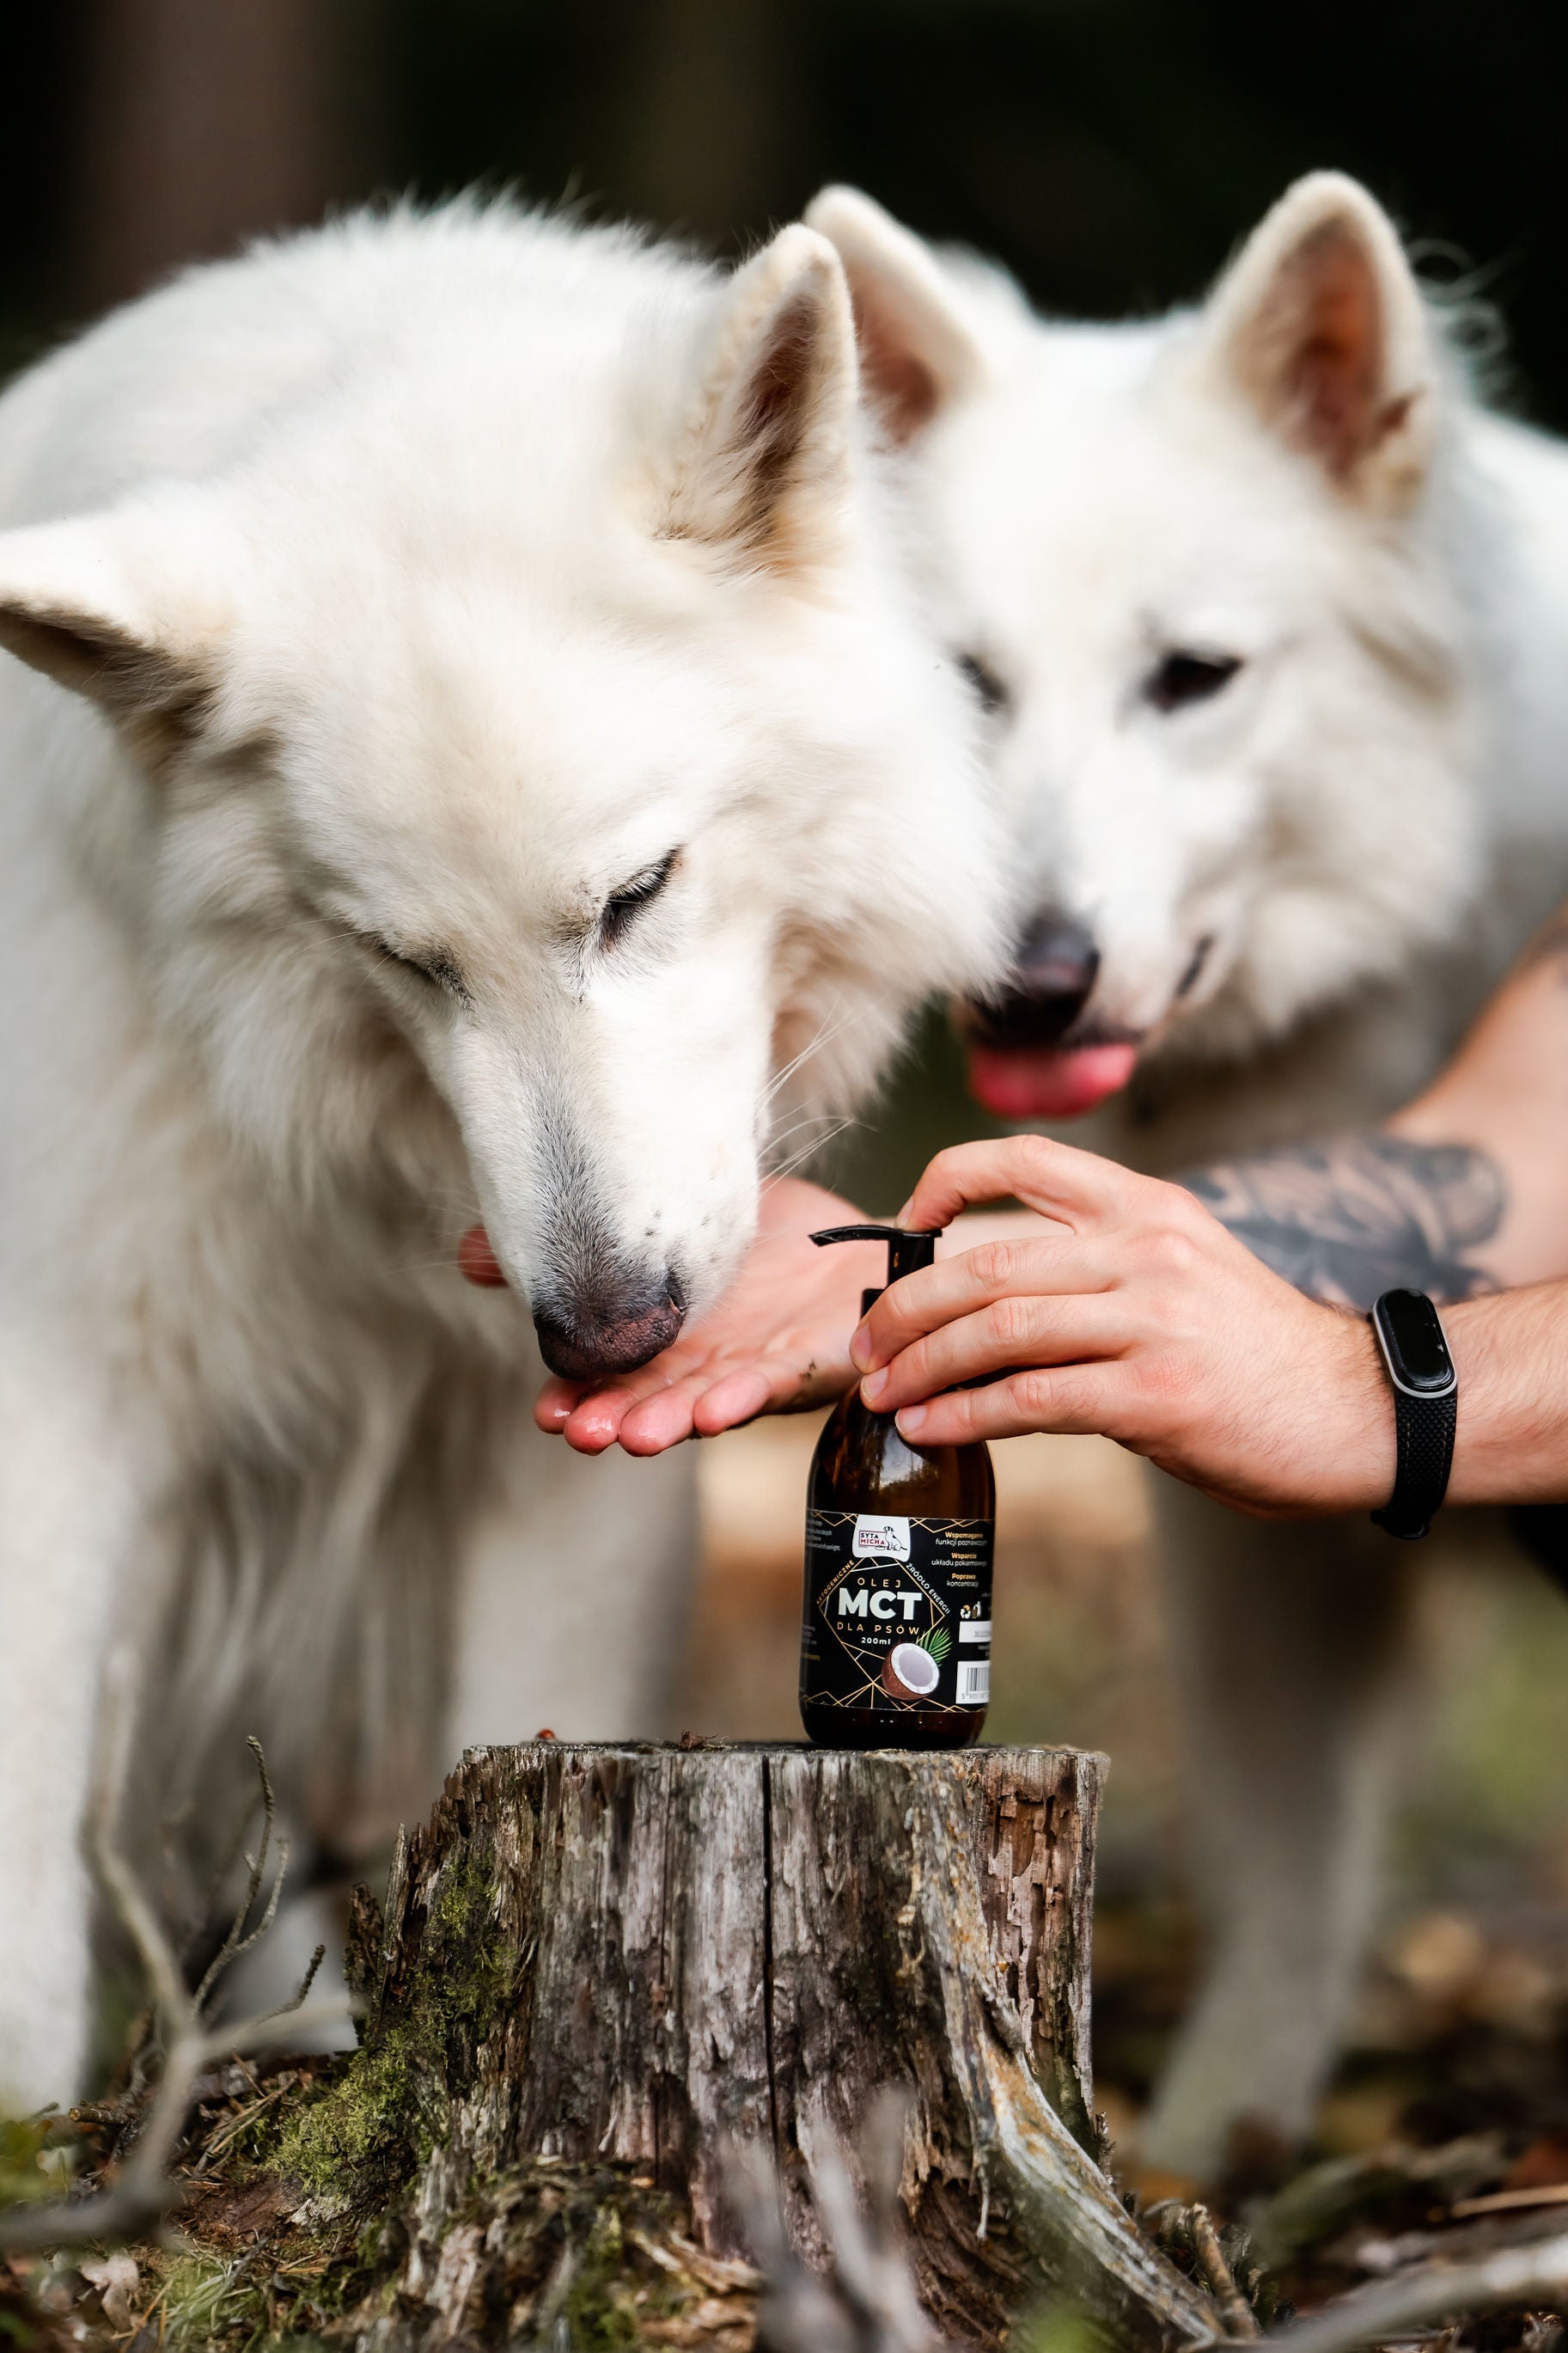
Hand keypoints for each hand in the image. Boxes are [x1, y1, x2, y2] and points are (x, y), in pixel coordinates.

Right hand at [531, 1177, 883, 1454]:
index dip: (578, 1396)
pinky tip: (716, 1412)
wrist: (853, 1255)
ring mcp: (748, 1370)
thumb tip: (471, 1253)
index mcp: (659, 1341)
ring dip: (670, 1422)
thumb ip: (579, 1237)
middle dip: (616, 1419)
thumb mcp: (658, 1228)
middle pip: (649, 1399)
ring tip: (638, 1438)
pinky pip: (770, 1385)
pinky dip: (743, 1399)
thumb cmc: (759, 1254)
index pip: (607, 1377)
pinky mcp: (802, 1365)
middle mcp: (698, 1365)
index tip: (547, 1413)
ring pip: (703, 1403)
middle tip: (583, 1434)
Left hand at [849, 1137, 1393, 1517]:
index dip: (945, 1181)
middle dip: (904, 1308)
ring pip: (997, 1331)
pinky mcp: (1158, 1391)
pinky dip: (967, 1414)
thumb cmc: (1260, 1355)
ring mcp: (1153, 1318)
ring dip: (921, 1367)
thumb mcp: (1184, 1277)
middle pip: (985, 1262)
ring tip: (883, 1396)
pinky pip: (1033, 1399)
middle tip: (865, 1347)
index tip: (902, 1226)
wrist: (1359, 1409)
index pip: (1024, 1159)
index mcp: (1147, 1208)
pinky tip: (933, 1429)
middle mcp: (1145, 1249)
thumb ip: (1097, 1276)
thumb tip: (985, 1315)